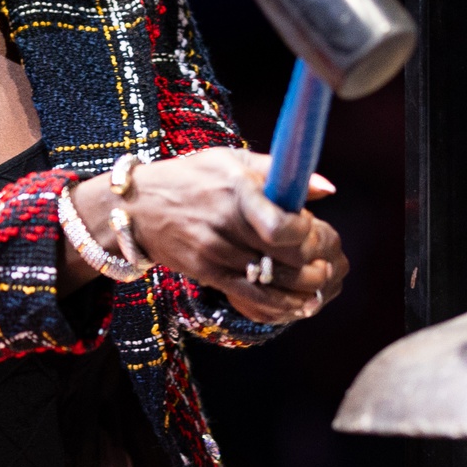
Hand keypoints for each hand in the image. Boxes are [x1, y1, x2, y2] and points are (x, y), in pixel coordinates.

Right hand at [65, 148, 347, 324]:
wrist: (139, 206)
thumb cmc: (193, 177)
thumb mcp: (231, 161)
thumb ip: (277, 172)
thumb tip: (327, 188)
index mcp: (237, 189)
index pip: (282, 224)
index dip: (308, 233)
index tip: (314, 227)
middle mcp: (226, 222)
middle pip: (284, 257)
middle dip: (312, 261)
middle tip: (325, 259)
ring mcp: (215, 251)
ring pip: (272, 281)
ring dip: (304, 288)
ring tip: (319, 286)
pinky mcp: (208, 272)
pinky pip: (252, 297)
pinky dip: (281, 305)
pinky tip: (300, 304)